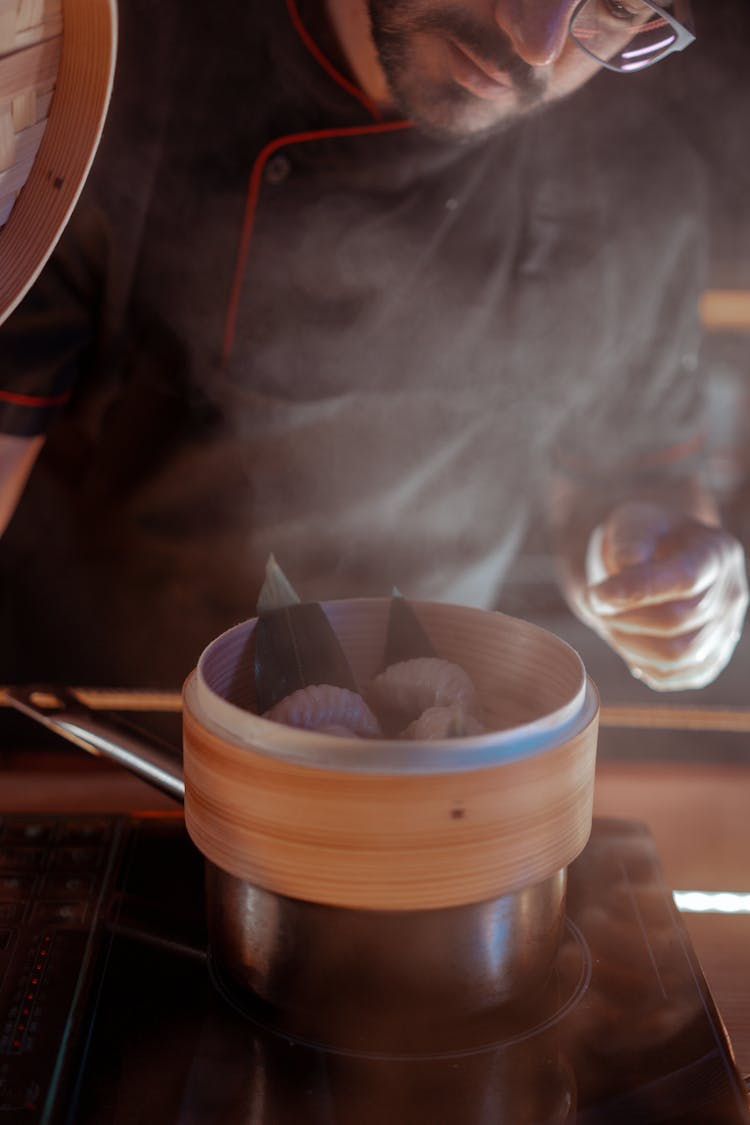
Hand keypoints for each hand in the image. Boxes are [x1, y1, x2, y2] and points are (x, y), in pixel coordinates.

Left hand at [578, 501, 747, 690]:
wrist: (656, 558)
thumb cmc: (641, 539)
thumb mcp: (632, 526)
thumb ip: (629, 546)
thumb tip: (625, 577)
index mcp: (714, 552)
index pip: (685, 579)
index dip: (638, 590)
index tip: (596, 594)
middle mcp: (731, 592)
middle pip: (676, 621)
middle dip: (624, 617)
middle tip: (596, 604)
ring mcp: (726, 628)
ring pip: (676, 656)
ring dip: (629, 644)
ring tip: (608, 621)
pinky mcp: (711, 658)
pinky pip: (676, 676)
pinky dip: (642, 664)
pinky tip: (626, 639)